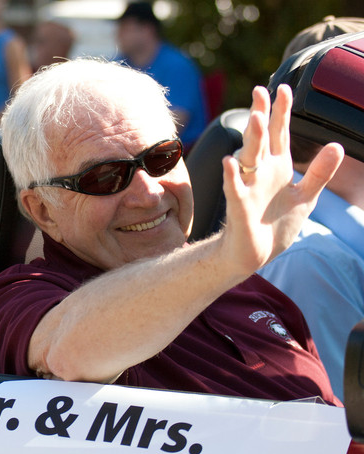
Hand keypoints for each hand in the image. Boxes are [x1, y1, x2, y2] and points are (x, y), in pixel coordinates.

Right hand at [219, 84, 343, 274]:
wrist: (256, 253)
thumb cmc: (277, 224)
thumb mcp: (306, 196)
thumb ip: (320, 171)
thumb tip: (336, 145)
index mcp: (279, 167)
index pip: (280, 133)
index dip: (281, 112)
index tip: (282, 87)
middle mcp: (261, 172)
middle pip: (261, 138)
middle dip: (261, 115)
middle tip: (260, 91)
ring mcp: (249, 187)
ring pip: (249, 158)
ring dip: (252, 139)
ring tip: (255, 119)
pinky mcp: (239, 207)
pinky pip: (234, 189)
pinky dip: (232, 176)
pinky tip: (230, 163)